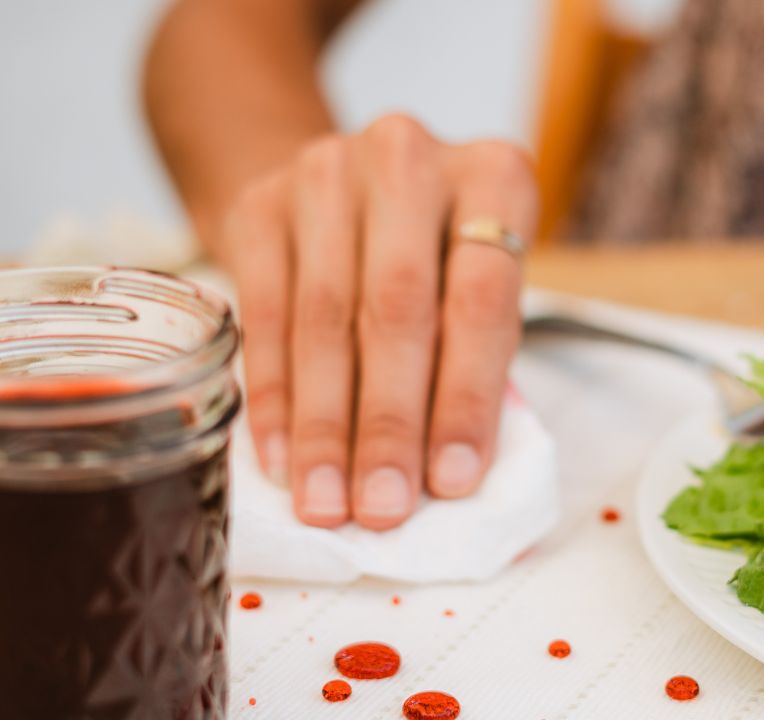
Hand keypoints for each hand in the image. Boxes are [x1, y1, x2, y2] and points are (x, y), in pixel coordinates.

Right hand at [223, 114, 537, 529]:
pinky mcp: (261, 205)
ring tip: (328, 503)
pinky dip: (274, 399)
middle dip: (389, 426)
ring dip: (325, 428)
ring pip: (324, 321)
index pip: (481, 303)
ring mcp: (327, 174)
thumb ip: (474, 363)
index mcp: (493, 179)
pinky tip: (281, 460)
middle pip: (397, 312)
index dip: (466, 400)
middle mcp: (410, 160)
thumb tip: (449, 478)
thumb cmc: (433, 258)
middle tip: (381, 507)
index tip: (451, 482)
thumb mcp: (475, 290)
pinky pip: (263, 318)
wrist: (342, 188)